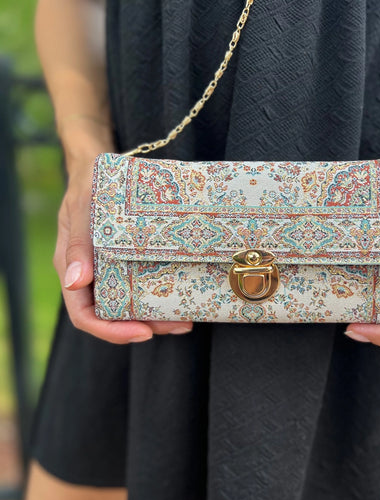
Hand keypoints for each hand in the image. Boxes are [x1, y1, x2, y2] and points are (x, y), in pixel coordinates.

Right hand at [54, 135, 192, 343]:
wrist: (97, 166)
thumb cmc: (87, 185)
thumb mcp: (81, 209)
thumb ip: (78, 244)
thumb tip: (75, 282)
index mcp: (73, 269)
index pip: (85, 315)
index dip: (112, 331)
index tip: (144, 333)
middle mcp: (91, 276)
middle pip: (114, 316)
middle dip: (146, 326)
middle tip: (179, 325)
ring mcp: (110, 270)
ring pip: (131, 306)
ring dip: (158, 316)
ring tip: (188, 318)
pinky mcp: (127, 261)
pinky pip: (142, 285)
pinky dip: (160, 294)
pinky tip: (183, 293)